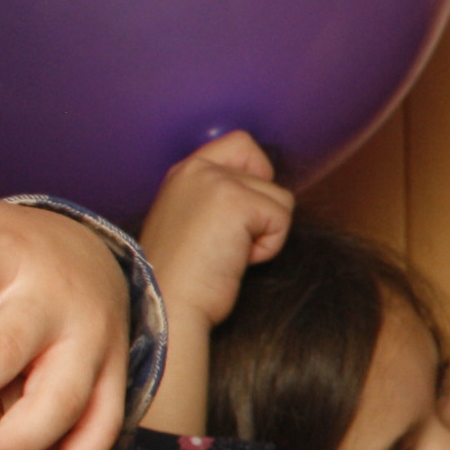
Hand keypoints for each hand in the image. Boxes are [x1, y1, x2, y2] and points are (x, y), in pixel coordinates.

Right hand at [136, 133, 291, 331]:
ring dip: (265, 233)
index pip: (241, 144)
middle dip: (262, 212)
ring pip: (280, 199)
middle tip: (230, 240)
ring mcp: (217, 182)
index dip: (255, 175)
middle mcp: (198, 168)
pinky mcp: (237, 202)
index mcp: (184, 172)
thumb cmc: (181, 277)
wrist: (168, 305)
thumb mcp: (191, 221)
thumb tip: (260, 196)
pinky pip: (282, 219)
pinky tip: (236, 260)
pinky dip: (268, 247)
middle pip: (267, 174)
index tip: (239, 214)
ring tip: (228, 253)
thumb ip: (216, 198)